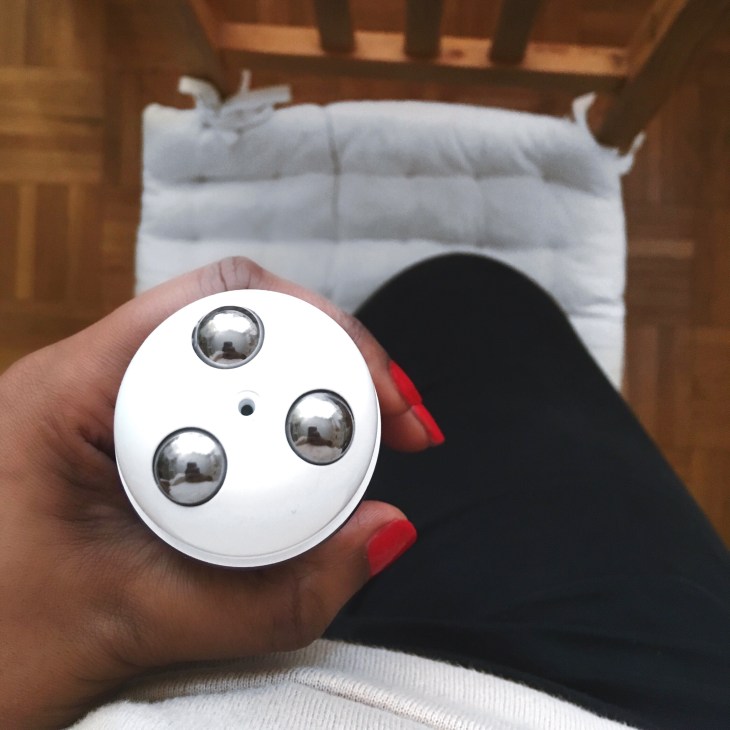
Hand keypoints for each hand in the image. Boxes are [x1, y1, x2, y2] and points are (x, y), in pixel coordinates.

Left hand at [0, 258, 435, 727]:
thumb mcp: (137, 626)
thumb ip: (274, 597)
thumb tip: (387, 533)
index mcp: (69, 389)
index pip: (218, 309)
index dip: (319, 339)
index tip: (385, 405)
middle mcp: (90, 377)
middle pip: (240, 320)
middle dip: (332, 359)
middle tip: (396, 421)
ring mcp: (108, 404)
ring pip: (235, 358)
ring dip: (307, 389)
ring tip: (364, 438)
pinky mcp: (127, 434)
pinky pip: (219, 399)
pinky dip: (273, 425)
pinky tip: (301, 456)